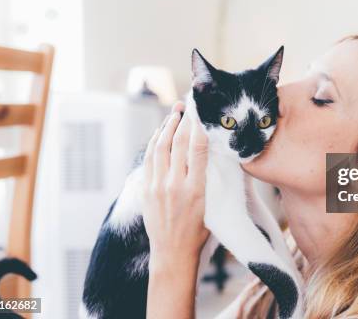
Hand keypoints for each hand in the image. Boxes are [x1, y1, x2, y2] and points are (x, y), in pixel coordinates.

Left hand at [141, 101, 209, 266]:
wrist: (172, 252)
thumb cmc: (199, 231)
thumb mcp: (212, 205)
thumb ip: (211, 179)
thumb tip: (212, 152)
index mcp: (196, 190)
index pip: (198, 149)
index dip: (199, 127)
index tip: (201, 111)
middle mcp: (174, 185)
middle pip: (177, 143)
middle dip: (182, 120)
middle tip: (187, 105)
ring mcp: (157, 186)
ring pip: (160, 147)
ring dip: (167, 126)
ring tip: (174, 113)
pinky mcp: (145, 189)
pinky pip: (149, 158)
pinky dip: (155, 142)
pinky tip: (160, 132)